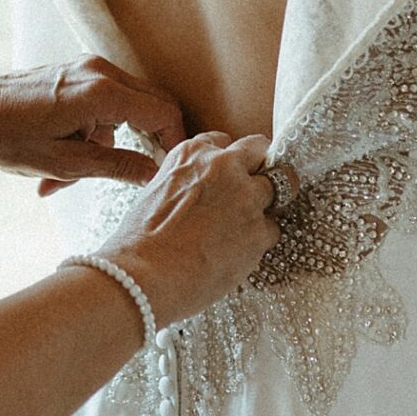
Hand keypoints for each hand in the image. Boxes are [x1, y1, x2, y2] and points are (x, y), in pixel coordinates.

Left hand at [0, 57, 185, 189]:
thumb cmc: (6, 138)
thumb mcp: (64, 163)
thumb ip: (116, 166)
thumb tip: (155, 173)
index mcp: (100, 93)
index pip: (163, 113)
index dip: (174, 143)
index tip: (171, 170)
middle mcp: (99, 71)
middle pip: (152, 104)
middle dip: (146, 144)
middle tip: (135, 176)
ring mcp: (87, 68)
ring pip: (126, 107)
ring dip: (110, 144)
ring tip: (68, 179)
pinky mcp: (75, 72)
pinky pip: (104, 102)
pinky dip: (93, 132)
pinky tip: (61, 160)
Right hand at [101, 133, 276, 329]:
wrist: (144, 274)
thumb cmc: (140, 241)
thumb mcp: (156, 191)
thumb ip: (186, 181)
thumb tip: (200, 194)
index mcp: (193, 153)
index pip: (225, 141)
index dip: (229, 161)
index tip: (229, 175)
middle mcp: (224, 166)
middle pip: (260, 151)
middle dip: (259, 168)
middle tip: (252, 191)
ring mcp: (246, 197)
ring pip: (276, 189)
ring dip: (264, 206)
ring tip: (243, 229)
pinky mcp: (259, 230)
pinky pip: (273, 229)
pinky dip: (260, 241)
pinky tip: (238, 253)